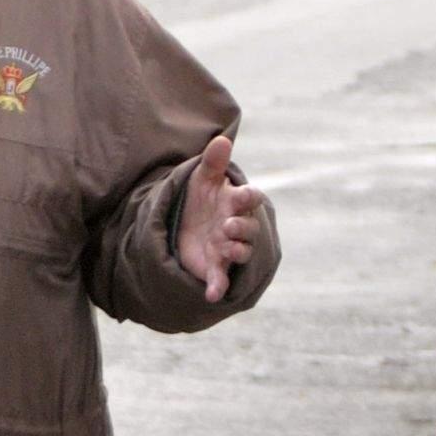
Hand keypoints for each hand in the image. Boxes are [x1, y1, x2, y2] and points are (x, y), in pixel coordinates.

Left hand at [174, 134, 263, 304]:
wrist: (186, 223)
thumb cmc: (201, 197)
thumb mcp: (202, 178)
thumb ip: (213, 162)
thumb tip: (221, 139)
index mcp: (236, 202)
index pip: (250, 198)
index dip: (249, 197)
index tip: (244, 194)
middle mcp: (236, 226)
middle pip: (248, 228)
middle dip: (241, 227)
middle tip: (227, 224)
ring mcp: (228, 247)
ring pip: (241, 252)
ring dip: (236, 251)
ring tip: (226, 247)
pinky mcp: (216, 266)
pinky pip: (221, 279)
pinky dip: (218, 288)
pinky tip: (212, 295)